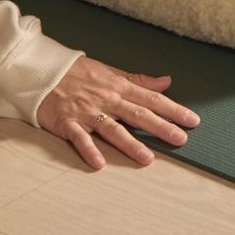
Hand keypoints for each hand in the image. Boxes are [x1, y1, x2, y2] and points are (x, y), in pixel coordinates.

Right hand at [36, 56, 200, 169]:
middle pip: (137, 114)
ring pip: (112, 129)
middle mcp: (106, 99)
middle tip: (180, 139)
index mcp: (118, 86)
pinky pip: (79, 138)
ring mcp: (87, 112)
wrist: (42, 70)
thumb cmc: (77, 72)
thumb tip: (166, 81)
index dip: (173, 109)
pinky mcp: (67, 122)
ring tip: (147, 159)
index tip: (192, 120)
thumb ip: (138, 80)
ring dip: (130, 144)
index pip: (151, 98)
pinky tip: (100, 163)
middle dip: (160, 127)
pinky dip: (89, 150)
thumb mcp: (110, 71)